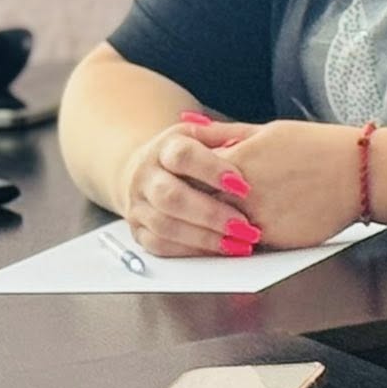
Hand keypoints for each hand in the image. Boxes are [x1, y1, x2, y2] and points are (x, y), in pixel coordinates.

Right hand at [117, 116, 262, 257]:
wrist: (142, 173)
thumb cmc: (185, 155)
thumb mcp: (201, 136)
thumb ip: (223, 136)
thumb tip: (249, 142)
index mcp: (163, 148)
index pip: (183, 156)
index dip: (212, 170)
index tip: (243, 186)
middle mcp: (145, 176)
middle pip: (171, 197)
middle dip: (210, 213)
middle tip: (243, 224)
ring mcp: (138, 205)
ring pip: (166, 226)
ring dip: (205, 238)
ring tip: (238, 242)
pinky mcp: (137, 230)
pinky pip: (160, 246)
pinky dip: (192, 251)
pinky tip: (219, 250)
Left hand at [189, 118, 361, 248]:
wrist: (360, 174)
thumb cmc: (317, 147)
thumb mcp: (269, 130)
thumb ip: (224, 132)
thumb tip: (186, 121)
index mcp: (237, 161)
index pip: (189, 174)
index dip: (188, 178)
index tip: (188, 179)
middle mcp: (242, 192)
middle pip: (198, 203)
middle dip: (195, 204)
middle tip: (194, 204)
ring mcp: (258, 218)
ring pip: (218, 228)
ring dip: (216, 225)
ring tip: (225, 218)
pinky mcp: (275, 239)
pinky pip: (245, 244)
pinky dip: (240, 239)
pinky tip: (249, 229)